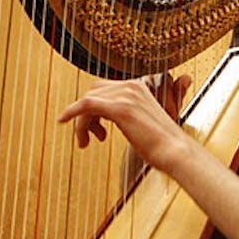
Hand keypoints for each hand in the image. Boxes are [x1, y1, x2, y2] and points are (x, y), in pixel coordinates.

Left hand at [56, 72, 193, 171]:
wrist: (176, 153)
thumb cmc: (163, 146)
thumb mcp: (144, 125)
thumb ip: (130, 117)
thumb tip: (117, 123)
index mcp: (139, 87)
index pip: (104, 89)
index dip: (94, 109)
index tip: (97, 131)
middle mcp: (132, 86)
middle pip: (93, 92)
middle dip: (86, 115)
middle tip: (88, 138)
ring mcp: (126, 95)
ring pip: (88, 101)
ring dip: (81, 122)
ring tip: (85, 143)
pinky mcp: (120, 108)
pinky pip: (86, 104)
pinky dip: (71, 112)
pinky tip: (62, 120)